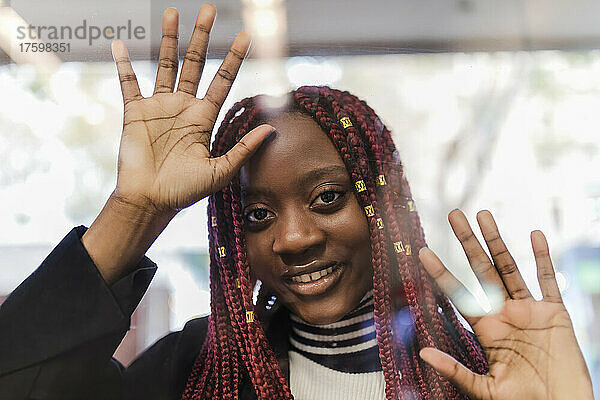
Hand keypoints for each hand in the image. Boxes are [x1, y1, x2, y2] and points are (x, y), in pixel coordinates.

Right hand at [111, 5, 272, 213]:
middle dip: (201, 38)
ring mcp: (159, 107)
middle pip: (195, 64)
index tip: (245, 36)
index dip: (233, 59)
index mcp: (204, 118)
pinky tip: (120, 44)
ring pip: (165, 65)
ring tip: (173, 13)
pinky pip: (128, 83)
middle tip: (208, 10)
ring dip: (169, 39)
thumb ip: (243, 149)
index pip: (222, 81)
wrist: (150, 201)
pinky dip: (123, 64)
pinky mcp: (135, 112)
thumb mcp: (220, 171)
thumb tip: (271, 129)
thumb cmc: (184, 191)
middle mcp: (183, 107)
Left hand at [419, 210, 593, 399]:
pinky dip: (543, 259)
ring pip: (510, 267)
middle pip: (482, 270)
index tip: (423, 251)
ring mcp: (529, 311)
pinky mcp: (555, 315)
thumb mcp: (485, 389)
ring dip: (497, 241)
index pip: (459, 294)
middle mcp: (504, 313)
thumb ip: (455, 370)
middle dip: (467, 242)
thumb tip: (422, 352)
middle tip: (453, 214)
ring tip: (484, 214)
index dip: (442, 273)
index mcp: (486, 329)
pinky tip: (534, 236)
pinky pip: (548, 282)